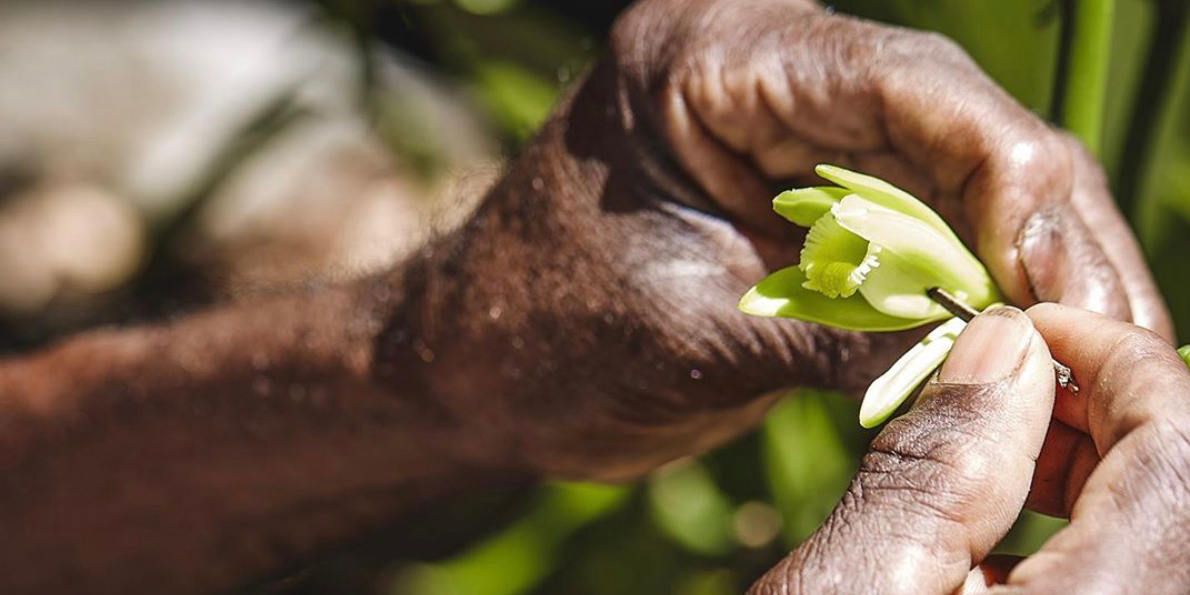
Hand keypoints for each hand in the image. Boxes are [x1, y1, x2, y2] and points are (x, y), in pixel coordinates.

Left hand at [396, 0, 1171, 479]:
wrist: (473, 366)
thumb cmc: (536, 338)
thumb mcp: (689, 335)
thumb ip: (837, 335)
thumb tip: (996, 360)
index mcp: (706, 56)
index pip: (904, 87)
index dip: (1013, 183)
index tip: (1070, 289)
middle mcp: (760, 67)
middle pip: (950, 127)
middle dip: (1040, 234)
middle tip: (1119, 338)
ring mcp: (784, 128)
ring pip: (950, 179)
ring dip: (1020, 266)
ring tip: (1096, 355)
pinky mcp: (798, 193)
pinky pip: (915, 226)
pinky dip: (969, 287)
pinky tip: (1023, 342)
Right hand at [749, 304, 1189, 593]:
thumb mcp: (853, 588)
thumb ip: (941, 462)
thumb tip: (1006, 341)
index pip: (1186, 446)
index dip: (1120, 358)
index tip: (1025, 325)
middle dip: (1112, 406)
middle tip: (1004, 388)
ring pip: (1176, 521)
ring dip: (1105, 462)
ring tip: (1004, 452)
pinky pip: (1141, 567)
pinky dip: (1092, 522)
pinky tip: (1011, 528)